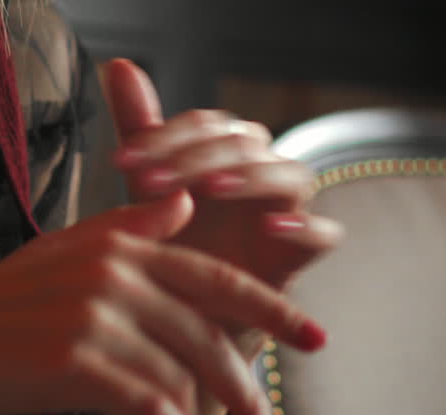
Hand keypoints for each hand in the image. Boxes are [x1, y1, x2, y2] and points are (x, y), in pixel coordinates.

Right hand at [0, 195, 325, 414]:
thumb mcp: (64, 254)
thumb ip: (130, 229)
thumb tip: (186, 209)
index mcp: (120, 244)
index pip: (215, 277)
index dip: (270, 309)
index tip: (313, 339)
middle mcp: (115, 272)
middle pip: (207, 334)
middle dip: (247, 388)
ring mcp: (94, 314)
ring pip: (179, 374)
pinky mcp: (73, 360)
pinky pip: (144, 405)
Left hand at [102, 59, 341, 293]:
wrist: (181, 318)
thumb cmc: (171, 246)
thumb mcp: (145, 190)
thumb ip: (140, 128)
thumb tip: (120, 65)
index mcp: (226, 152)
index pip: (206, 125)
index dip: (165, 136)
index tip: (120, 161)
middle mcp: (260, 174)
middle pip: (247, 143)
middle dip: (197, 157)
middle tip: (150, 182)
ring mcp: (285, 211)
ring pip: (291, 174)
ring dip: (252, 177)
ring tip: (212, 188)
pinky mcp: (301, 256)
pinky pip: (324, 233)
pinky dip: (305, 227)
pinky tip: (272, 226)